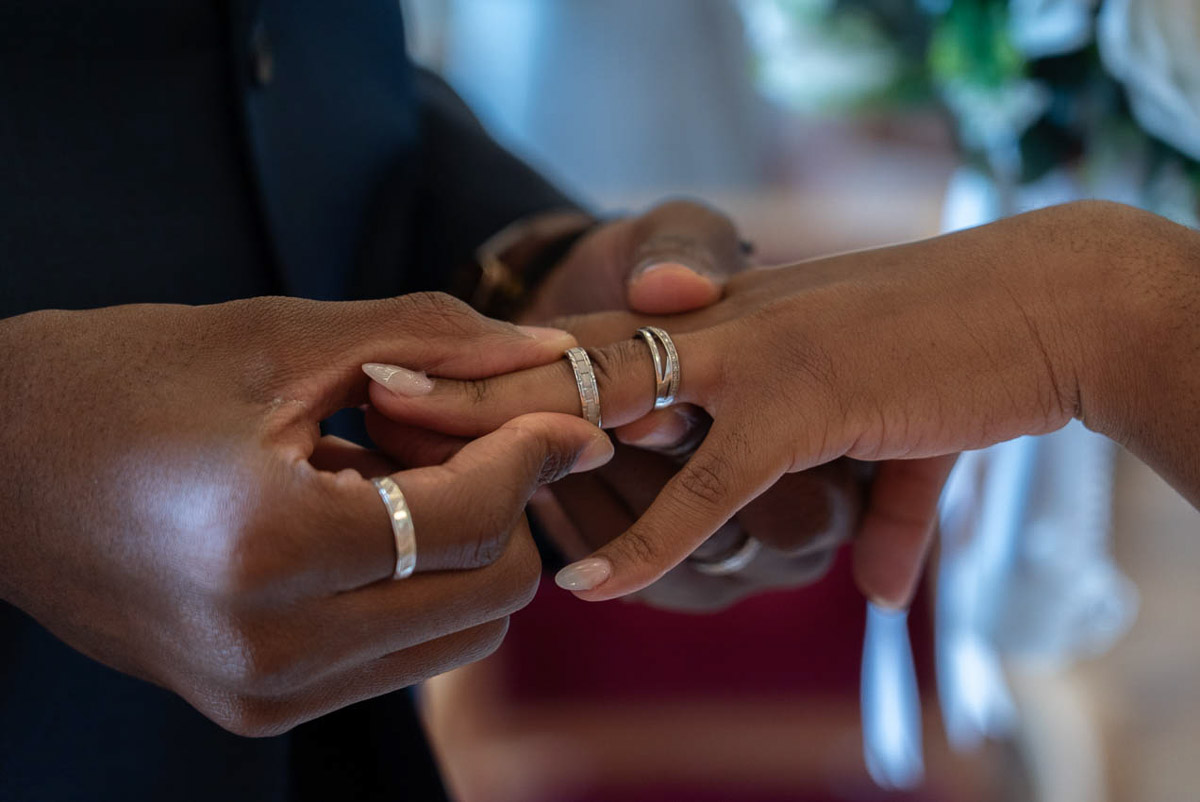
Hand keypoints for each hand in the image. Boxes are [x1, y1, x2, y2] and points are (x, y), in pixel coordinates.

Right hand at [0, 294, 611, 735]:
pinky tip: (357, 514)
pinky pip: (399, 654)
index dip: (537, 452)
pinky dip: (415, 584)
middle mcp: (269, 648)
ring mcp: (262, 693)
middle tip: (454, 431)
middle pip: (490, 593)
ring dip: (466, 548)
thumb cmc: (111, 380)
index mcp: (266, 548)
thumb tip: (551, 351)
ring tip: (391, 469)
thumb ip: (431, 340)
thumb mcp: (275, 337)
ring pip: (458, 635)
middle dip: (507, 504)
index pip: (473, 518)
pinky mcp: (256, 705)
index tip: (565, 408)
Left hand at [364, 202, 1179, 607]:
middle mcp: (727, 328)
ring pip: (613, 402)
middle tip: (378, 396)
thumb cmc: (968, 351)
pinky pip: (709, 481)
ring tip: (424, 473)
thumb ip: (879, 512)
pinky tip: (587, 583)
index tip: (448, 389)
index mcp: (731, 322)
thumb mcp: (904, 432)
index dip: (523, 367)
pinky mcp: (810, 403)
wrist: (1053, 302)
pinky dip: (653, 535)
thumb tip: (880, 595)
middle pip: (573, 358)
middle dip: (473, 382)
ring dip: (517, 442)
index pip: (602, 340)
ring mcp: (759, 359)